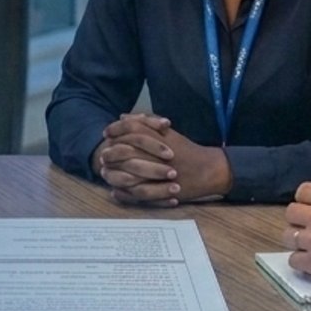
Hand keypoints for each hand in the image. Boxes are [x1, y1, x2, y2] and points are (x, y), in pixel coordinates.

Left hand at [96, 115, 230, 206]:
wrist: (208, 170)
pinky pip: (138, 194)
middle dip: (111, 152)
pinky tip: (114, 191)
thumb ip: (145, 123)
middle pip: (127, 151)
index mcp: (160, 138)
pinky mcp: (161, 191)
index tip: (106, 133)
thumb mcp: (167, 133)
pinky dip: (124, 193)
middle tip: (102, 155)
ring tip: (105, 172)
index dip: (116, 129)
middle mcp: (158, 154)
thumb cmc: (187, 150)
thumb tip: (122, 117)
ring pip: (130, 174)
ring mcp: (159, 174)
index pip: (132, 129)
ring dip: (114, 173)